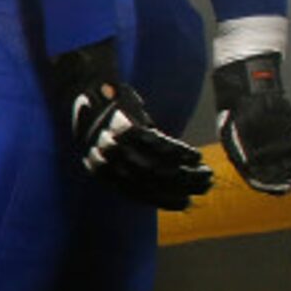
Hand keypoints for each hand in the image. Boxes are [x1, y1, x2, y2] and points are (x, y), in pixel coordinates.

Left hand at [50, 41, 213, 209]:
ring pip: (156, 167)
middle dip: (181, 187)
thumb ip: (134, 163)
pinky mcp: (125, 126)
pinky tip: (196, 155)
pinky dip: (180, 153)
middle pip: (150, 182)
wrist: (84, 87)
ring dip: (186, 173)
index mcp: (101, 171)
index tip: (186, 202)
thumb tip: (169, 178)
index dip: (163, 200)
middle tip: (204, 185)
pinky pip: (158, 145)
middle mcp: (106, 161)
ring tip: (205, 172)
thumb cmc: (105, 117)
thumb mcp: (113, 146)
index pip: (136, 194)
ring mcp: (115, 144)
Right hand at [212, 52, 290, 194]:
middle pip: (281, 178)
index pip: (261, 182)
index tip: (287, 189)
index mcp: (246, 163)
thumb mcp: (231, 129)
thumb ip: (239, 147)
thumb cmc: (237, 111)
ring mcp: (278, 152)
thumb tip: (247, 163)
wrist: (247, 94)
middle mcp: (263, 161)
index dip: (274, 187)